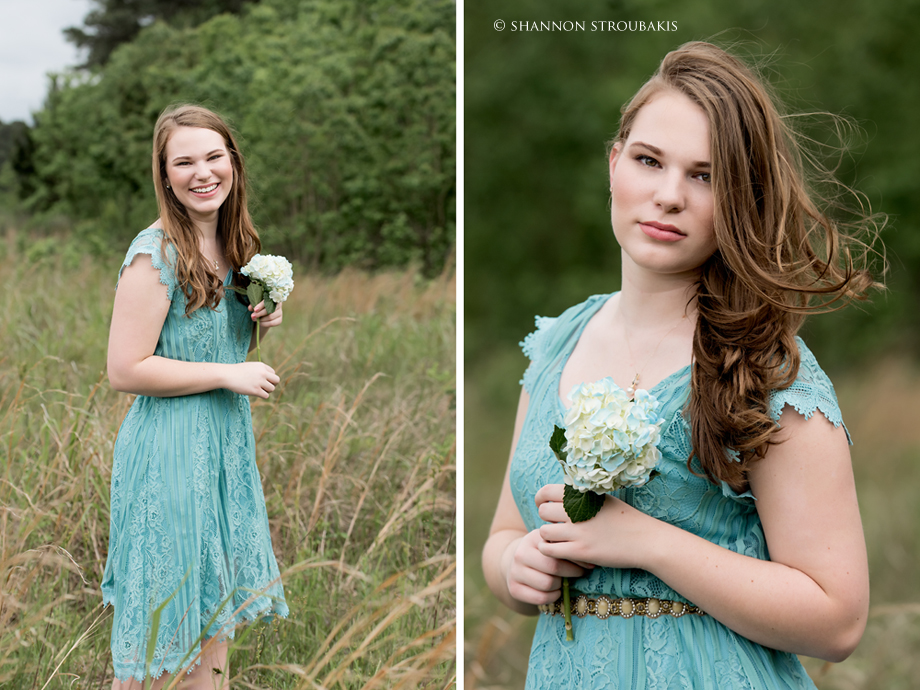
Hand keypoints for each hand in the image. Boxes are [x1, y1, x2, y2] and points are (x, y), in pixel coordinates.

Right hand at [226, 362, 279, 398]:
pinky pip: (266, 395)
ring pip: (272, 389)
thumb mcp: (250, 366)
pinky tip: (256, 393)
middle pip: (276, 380)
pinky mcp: (256, 390)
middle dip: (272, 384)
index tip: (262, 380)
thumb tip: (268, 378)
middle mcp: (263, 373)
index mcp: (262, 366)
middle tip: (265, 387)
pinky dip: (262, 396)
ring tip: (258, 390)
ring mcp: (260, 382)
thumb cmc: (237, 371)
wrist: (227, 375)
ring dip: (267, 391)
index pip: (273, 373)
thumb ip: (259, 370)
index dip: (269, 378)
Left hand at [249, 300, 282, 328]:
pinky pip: (272, 323)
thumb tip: (250, 308)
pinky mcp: (279, 320)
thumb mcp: (256, 305)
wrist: (264, 314)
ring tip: (254, 319)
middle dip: (260, 314)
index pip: (268, 301)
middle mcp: (279, 305)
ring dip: (261, 319)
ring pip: (270, 317)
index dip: (261, 305)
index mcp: (273, 298)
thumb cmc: (260, 307)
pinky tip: (259, 323)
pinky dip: (264, 324)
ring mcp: (280, 313)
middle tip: (252, 316)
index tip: (255, 310)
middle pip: (270, 310)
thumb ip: (253, 305)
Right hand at [503, 528, 589, 605]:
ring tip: (564, 581)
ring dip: (561, 586)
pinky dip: (552, 597)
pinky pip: (540, 598)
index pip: (557, 551)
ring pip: (546, 584)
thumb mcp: (552, 543)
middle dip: (570, 573)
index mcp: (532, 539)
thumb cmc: (543, 551)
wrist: (518, 562)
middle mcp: (520, 554)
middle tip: (579, 573)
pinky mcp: (514, 589)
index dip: (575, 560)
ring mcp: (515, 572)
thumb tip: (590, 562)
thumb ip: (568, 546)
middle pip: (553, 568)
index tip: (586, 564)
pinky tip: (556, 591)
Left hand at [536, 483, 652, 570]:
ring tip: (557, 539)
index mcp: (583, 495)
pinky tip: (558, 550)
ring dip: (546, 536)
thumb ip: (581, 496)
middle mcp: (578, 511)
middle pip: (543, 511)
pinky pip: (549, 550)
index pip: (547, 491)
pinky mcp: (580, 551)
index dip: (540, 498)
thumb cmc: (625, 519)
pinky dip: (549, 550)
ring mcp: (578, 532)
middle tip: (555, 524)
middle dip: (545, 518)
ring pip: (543, 532)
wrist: (645, 540)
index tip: (543, 504)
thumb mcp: (603, 499)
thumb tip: (558, 494)